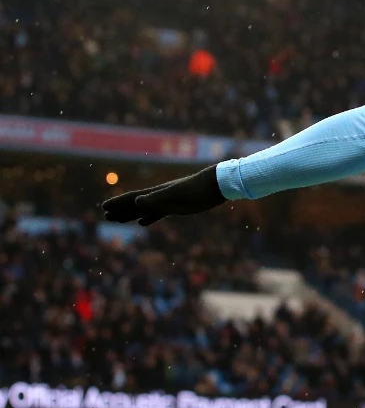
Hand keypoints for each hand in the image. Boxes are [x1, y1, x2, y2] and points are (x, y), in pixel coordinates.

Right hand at [101, 165, 226, 225]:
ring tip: (119, 219)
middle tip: (106, 216)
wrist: (217, 184)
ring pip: (145, 209)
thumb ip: (156, 199)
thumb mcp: (176, 196)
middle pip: (135, 204)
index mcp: (157, 193)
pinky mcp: (179, 206)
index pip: (132, 198)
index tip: (104, 208)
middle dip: (121, 210)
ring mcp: (169, 201)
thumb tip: (136, 201)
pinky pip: (159, 213)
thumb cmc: (197, 190)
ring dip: (132, 214)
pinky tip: (144, 222)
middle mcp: (160, 196)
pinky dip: (149, 217)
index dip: (118, 203)